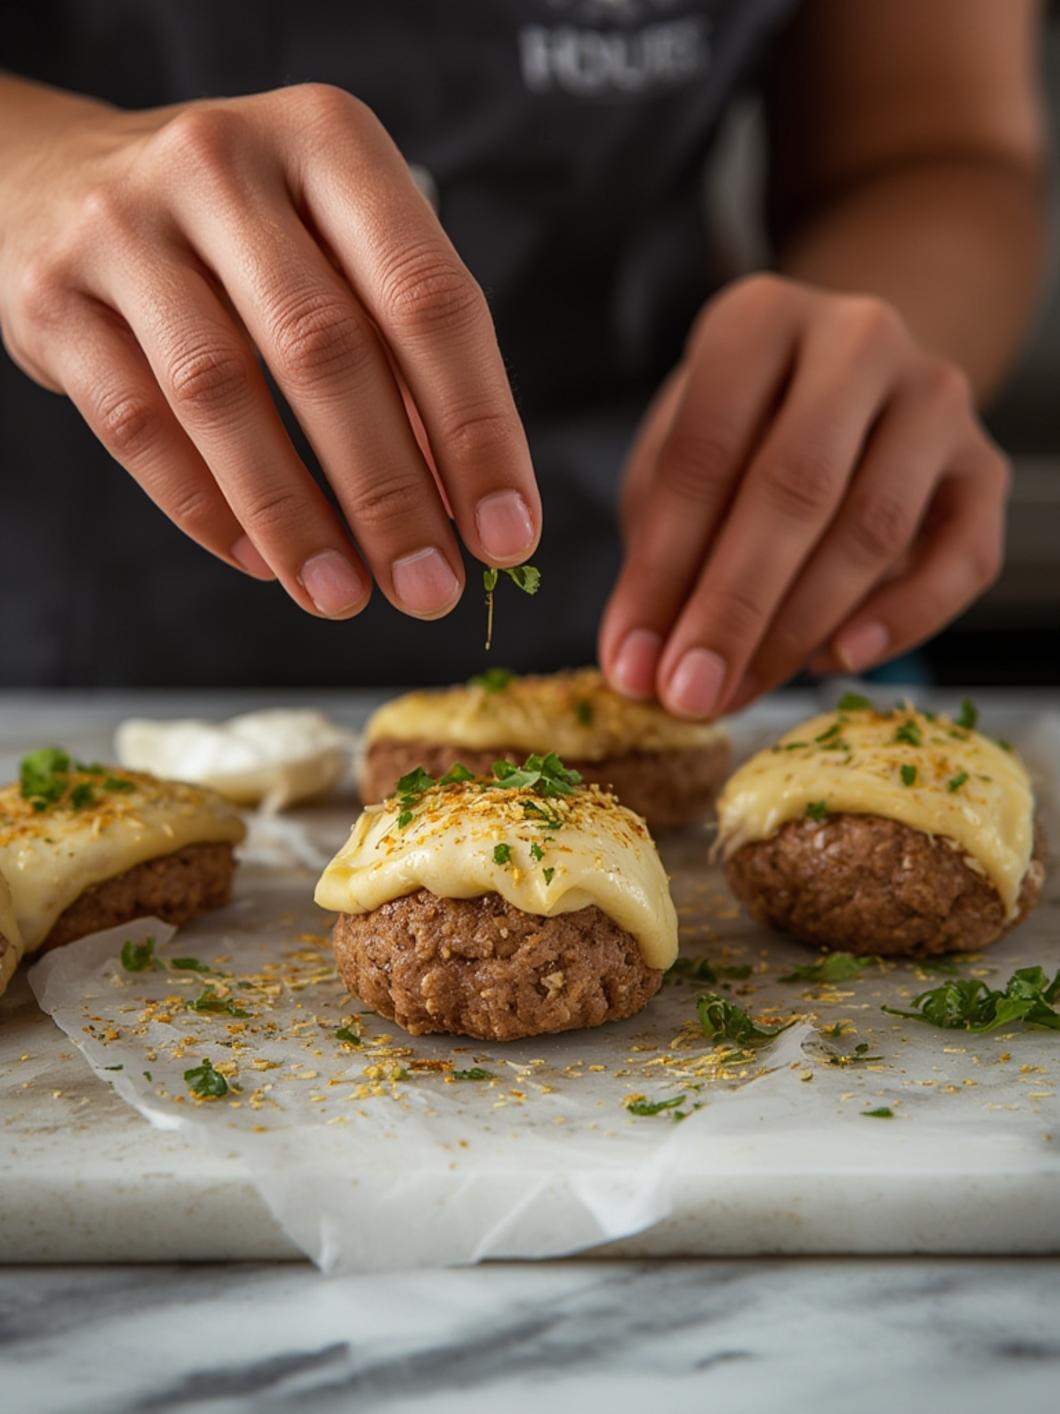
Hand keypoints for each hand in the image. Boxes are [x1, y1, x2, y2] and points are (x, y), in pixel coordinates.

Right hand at [0, 83, 538, 617]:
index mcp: (330, 142)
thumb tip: (466, 505)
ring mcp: (125, 225)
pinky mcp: (53, 296)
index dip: (477, 430)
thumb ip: (404, 358)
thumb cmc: (246, 233)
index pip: (428, 299)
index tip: (507, 535)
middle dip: (390, 492)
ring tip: (343, 596)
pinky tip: (260, 561)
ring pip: (223, 393)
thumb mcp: (338, 251)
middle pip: (326, 350)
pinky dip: (204, 508)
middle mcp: (224, 165)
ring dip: (294, 516)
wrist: (61, 176)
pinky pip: (136, 425)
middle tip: (430, 588)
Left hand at [599, 274, 1008, 716]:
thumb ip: (657, 551)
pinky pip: (961, 557)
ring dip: (798, 628)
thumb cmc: (740, 430)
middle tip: (689, 696)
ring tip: (739, 691)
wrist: (850, 384)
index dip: (663, 570)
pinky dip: (902, 621)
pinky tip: (836, 661)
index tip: (632, 663)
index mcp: (758, 320)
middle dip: (733, 609)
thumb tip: (641, 664)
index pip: (705, 452)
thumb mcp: (677, 464)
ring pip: (874, 526)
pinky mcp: (986, 463)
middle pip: (795, 487)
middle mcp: (857, 338)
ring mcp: (934, 396)